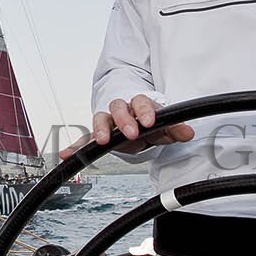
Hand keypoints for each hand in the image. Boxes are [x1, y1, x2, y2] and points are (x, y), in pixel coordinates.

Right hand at [60, 96, 193, 158]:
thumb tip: (188, 132)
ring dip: (100, 129)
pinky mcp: (98, 134)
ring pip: (101, 118)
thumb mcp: (164, 128)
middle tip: (131, 133)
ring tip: (101, 141)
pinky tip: (66, 154)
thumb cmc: (149, 124)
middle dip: (124, 119)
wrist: (137, 125)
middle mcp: (122, 110)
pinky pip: (84, 139)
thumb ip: (175, 130)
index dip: (144, 111)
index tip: (149, 122)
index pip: (141, 102)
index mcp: (139, 104)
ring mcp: (109, 121)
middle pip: (119, 107)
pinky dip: (76, 146)